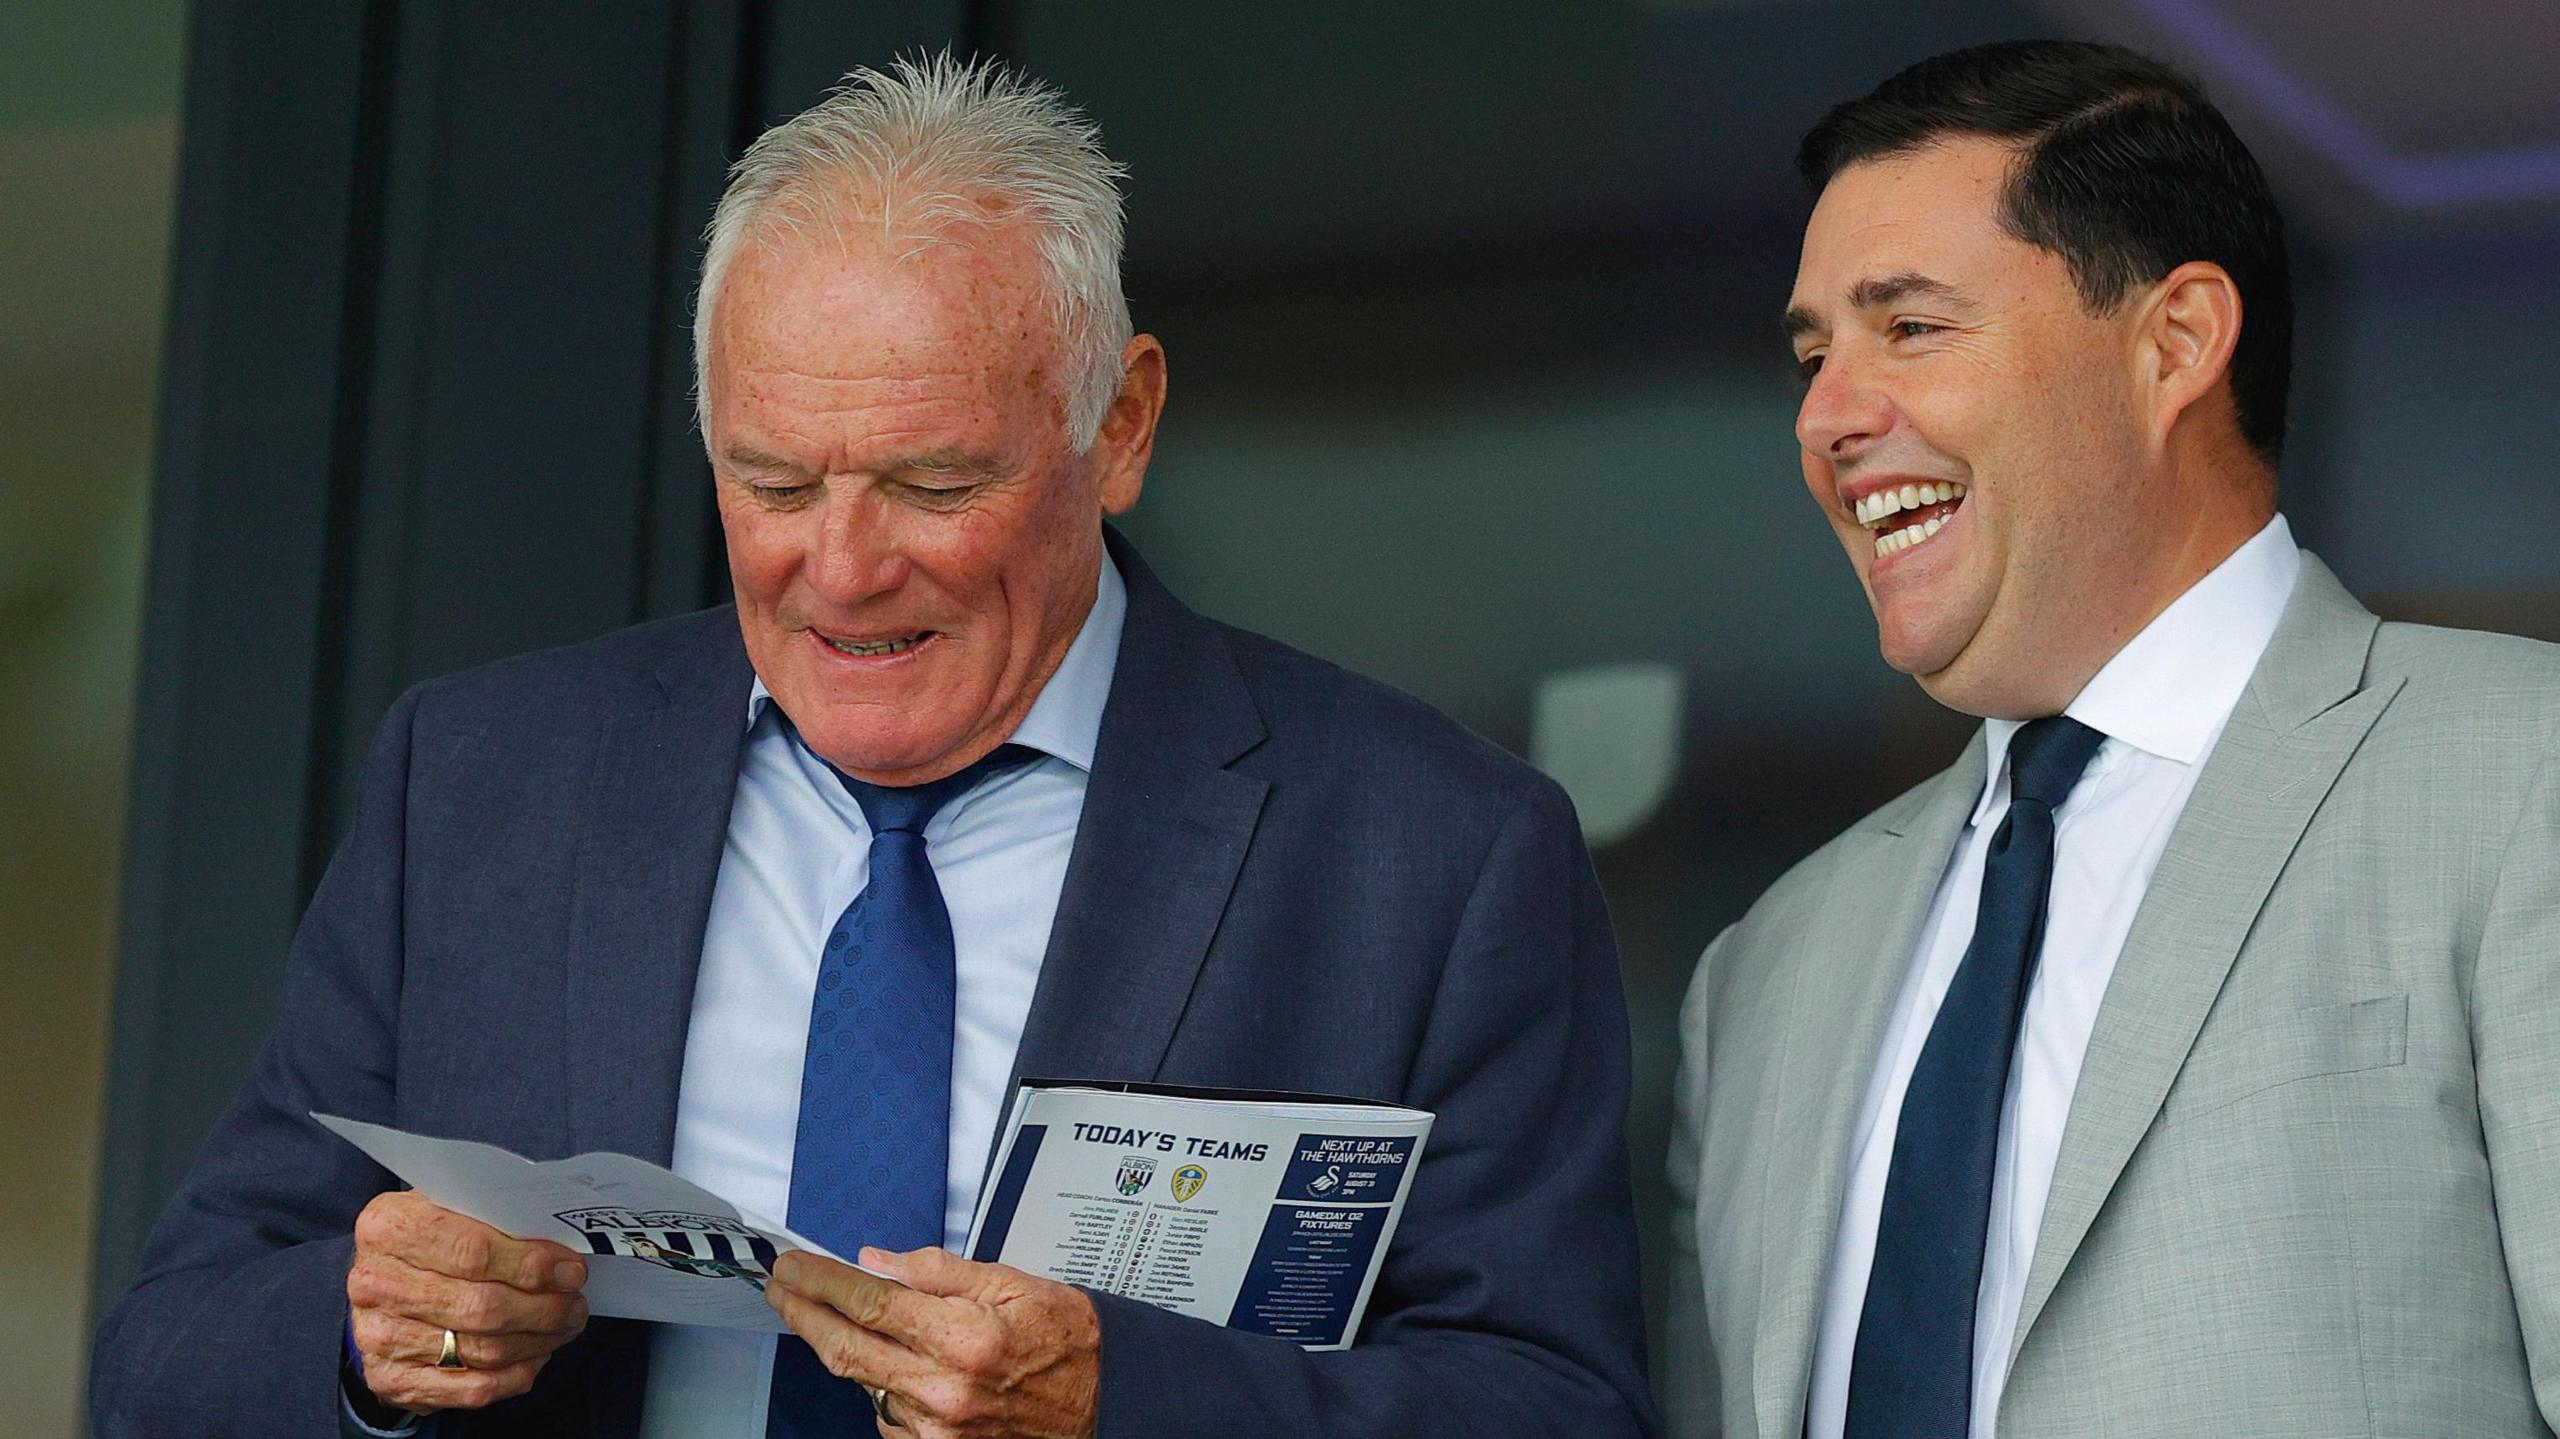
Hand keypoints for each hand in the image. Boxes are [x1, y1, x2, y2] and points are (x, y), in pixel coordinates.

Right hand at [344, 1190, 590, 1413]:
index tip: (571, 1270)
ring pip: (484, 1350)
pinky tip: (536, 1355)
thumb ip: (497, 1221)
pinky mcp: (392, 1380)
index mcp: (390, 1228)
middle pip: (482, 1306)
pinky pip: (472, 1388)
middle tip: (576, 1304)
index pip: (472, 1251)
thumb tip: (561, 1253)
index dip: (531, 1264)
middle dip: (545, 1308)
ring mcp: (379, 1337)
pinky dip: (516, 1374)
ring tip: (564, 1325)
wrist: (378, 1288)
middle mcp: (375, 1284)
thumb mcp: (451, 1212)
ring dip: (538, 1340)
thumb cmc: (429, 1242)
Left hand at [765, 1245, 1099, 1437]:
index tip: (793, 1266)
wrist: (1106, 1399)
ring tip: (848, 1320)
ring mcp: (937, 1427)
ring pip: (864, 1383)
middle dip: (803, 1314)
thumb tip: (878, 1261)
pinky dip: (882, 1384)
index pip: (869, 1303)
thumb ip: (938, 1271)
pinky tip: (899, 1365)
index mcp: (963, 1337)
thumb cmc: (1066, 1338)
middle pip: (846, 1349)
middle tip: (780, 1288)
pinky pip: (887, 1413)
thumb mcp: (1011, 1282)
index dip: (821, 1283)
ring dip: (847, 1349)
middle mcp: (944, 1389)